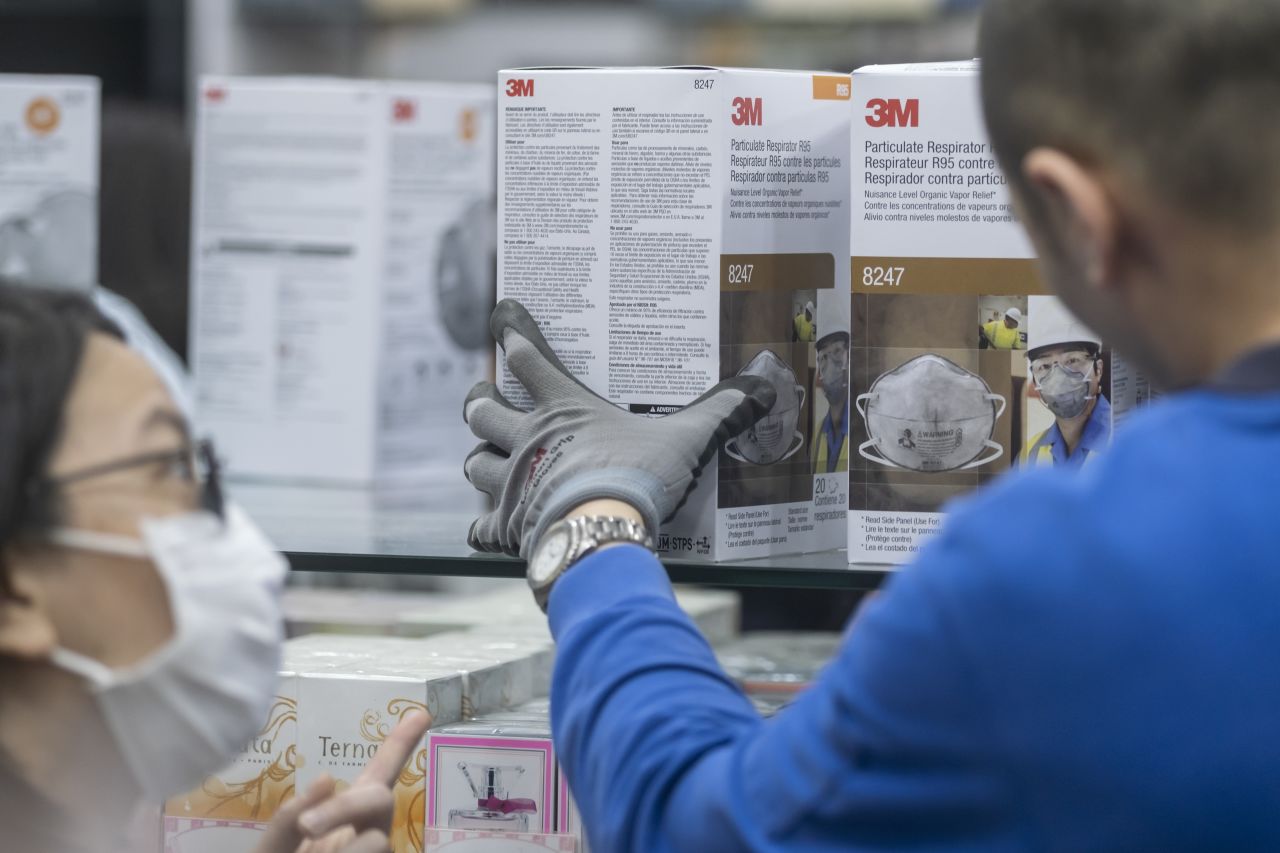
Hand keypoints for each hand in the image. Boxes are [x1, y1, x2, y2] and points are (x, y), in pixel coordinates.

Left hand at [253, 711, 430, 852]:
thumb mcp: (269, 852)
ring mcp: (382, 852)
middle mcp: (371, 831)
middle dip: (342, 808)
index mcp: (344, 817)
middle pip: (378, 798)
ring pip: (373, 841)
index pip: (380, 772)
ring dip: (336, 852)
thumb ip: (287, 819)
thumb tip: (325, 776)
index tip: (421, 712)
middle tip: (305, 831)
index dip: (402, 742)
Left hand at [464, 299, 775, 556]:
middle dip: (480, 400)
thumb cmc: (640, 476)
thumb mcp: (687, 439)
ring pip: (475, 463)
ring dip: (481, 459)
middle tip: (482, 395)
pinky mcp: (506, 528)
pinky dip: (483, 527)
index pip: (528, 357)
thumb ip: (722, 411)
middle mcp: (528, 440)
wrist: (603, 532)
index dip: (512, 332)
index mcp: (564, 409)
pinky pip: (480, 526)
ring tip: (486, 458)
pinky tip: (488, 530)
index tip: (501, 314)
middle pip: (483, 410)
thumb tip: (764, 385)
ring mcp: (512, 484)